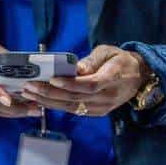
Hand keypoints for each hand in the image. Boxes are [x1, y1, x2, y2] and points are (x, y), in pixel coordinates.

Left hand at [20, 45, 149, 117]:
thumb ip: (92, 60)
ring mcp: (102, 107)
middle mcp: (107, 97)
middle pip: (75, 98)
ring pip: (71, 107)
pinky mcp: (96, 112)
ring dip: (47, 101)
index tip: (52, 78)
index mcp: (113, 79)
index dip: (70, 84)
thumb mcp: (109, 52)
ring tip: (28, 93)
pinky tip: (40, 100)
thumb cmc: (120, 61)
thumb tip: (77, 68)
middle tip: (29, 86)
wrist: (137, 77)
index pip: (89, 85)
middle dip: (49, 93)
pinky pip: (73, 110)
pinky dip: (55, 105)